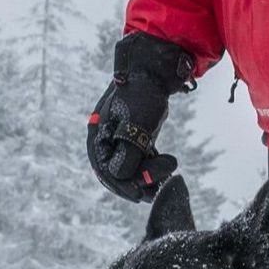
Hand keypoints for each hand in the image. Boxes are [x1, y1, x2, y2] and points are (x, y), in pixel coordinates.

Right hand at [87, 33, 192, 202]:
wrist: (155, 72)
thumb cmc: (142, 95)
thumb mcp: (135, 125)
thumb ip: (127, 152)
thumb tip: (121, 178)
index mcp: (98, 133)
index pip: (104, 168)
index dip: (121, 185)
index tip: (139, 195)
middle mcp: (105, 136)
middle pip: (118, 168)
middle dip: (138, 180)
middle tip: (159, 188)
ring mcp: (120, 135)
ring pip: (131, 164)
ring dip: (149, 174)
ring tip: (169, 174)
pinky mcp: (135, 134)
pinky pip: (140, 156)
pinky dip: (152, 164)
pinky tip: (168, 165)